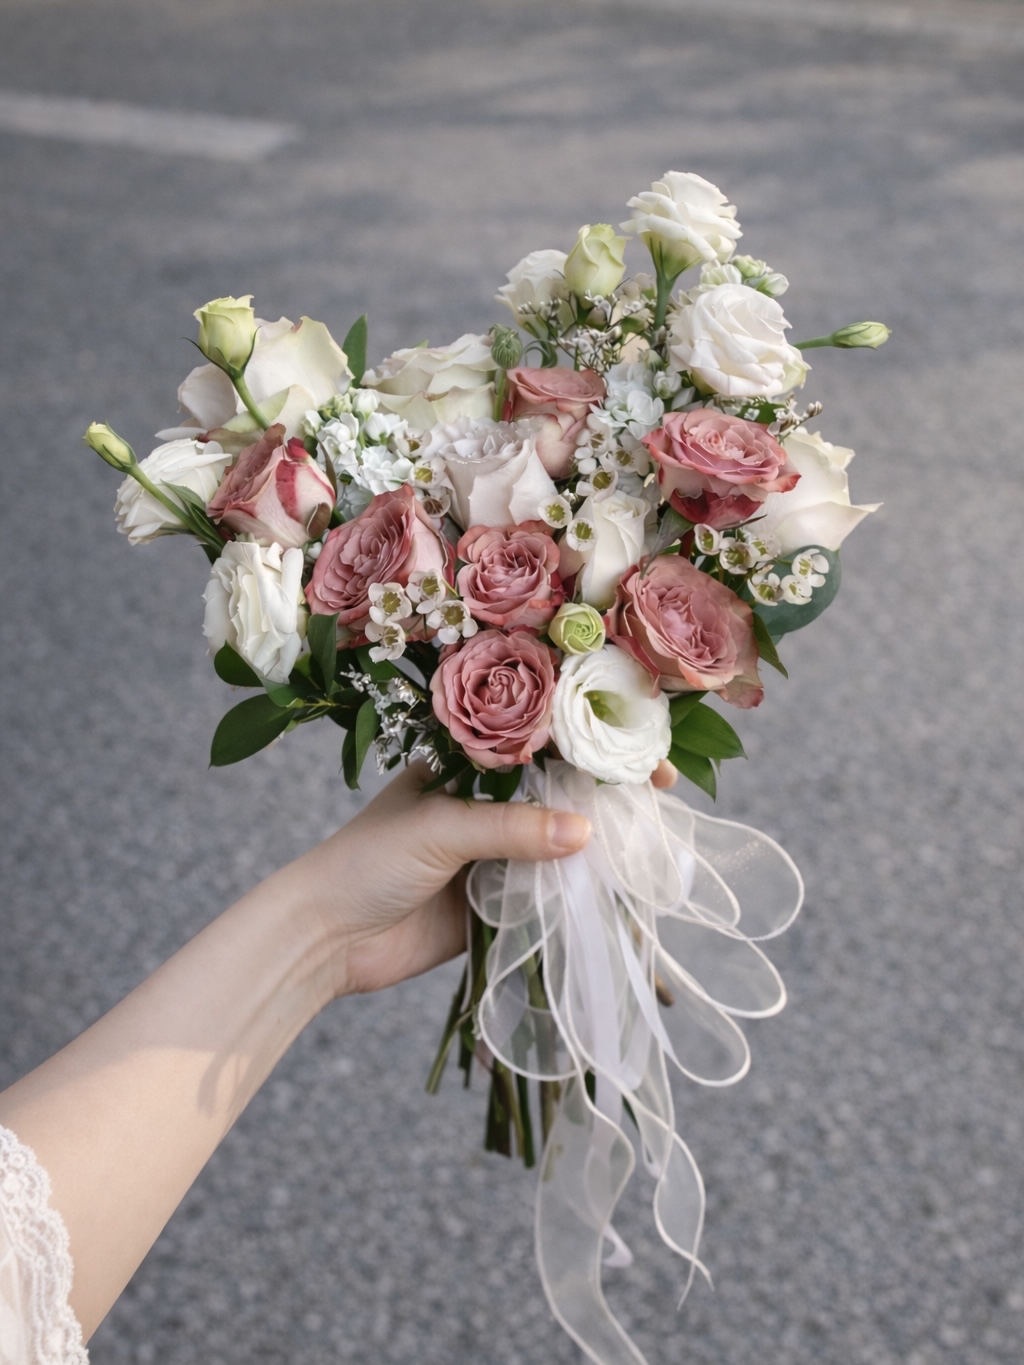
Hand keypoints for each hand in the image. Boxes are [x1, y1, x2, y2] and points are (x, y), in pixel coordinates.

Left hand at [287, 758, 677, 997]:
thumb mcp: (439, 830)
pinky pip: (547, 895)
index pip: (540, 743)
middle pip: (558, 792)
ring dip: (600, 845)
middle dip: (608, 791)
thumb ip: (510, 829)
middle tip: (661, 793)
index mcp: (465, 765)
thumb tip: (587, 833)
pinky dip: (580, 893)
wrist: (323, 939)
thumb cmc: (366, 861)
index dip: (590, 742)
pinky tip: (618, 890)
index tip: (640, 749)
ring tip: (653, 841)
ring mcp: (492, 856)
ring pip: (559, 844)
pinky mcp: (495, 906)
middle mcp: (484, 806)